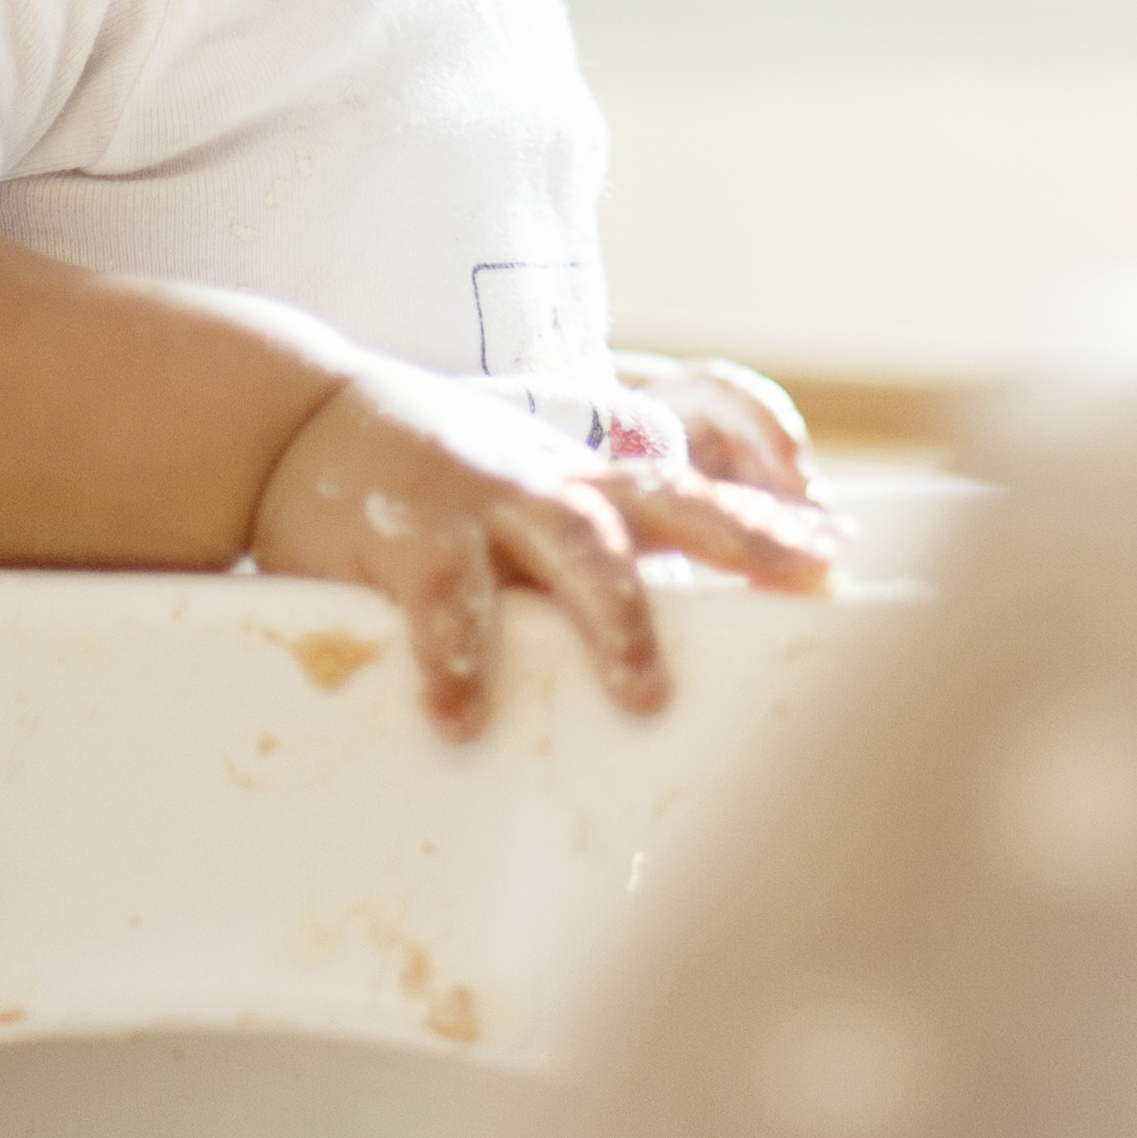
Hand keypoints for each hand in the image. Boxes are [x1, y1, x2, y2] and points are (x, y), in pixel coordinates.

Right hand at [248, 359, 839, 735]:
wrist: (295, 421)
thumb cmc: (426, 482)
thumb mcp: (515, 501)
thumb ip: (578, 556)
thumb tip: (655, 639)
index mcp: (576, 482)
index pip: (691, 496)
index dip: (766, 520)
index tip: (842, 549)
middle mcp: (545, 481)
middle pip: (659, 508)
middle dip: (736, 543)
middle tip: (800, 586)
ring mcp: (479, 499)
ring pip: (570, 546)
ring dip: (613, 618)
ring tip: (645, 693)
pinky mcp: (403, 531)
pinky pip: (440, 600)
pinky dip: (455, 658)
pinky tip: (463, 716)